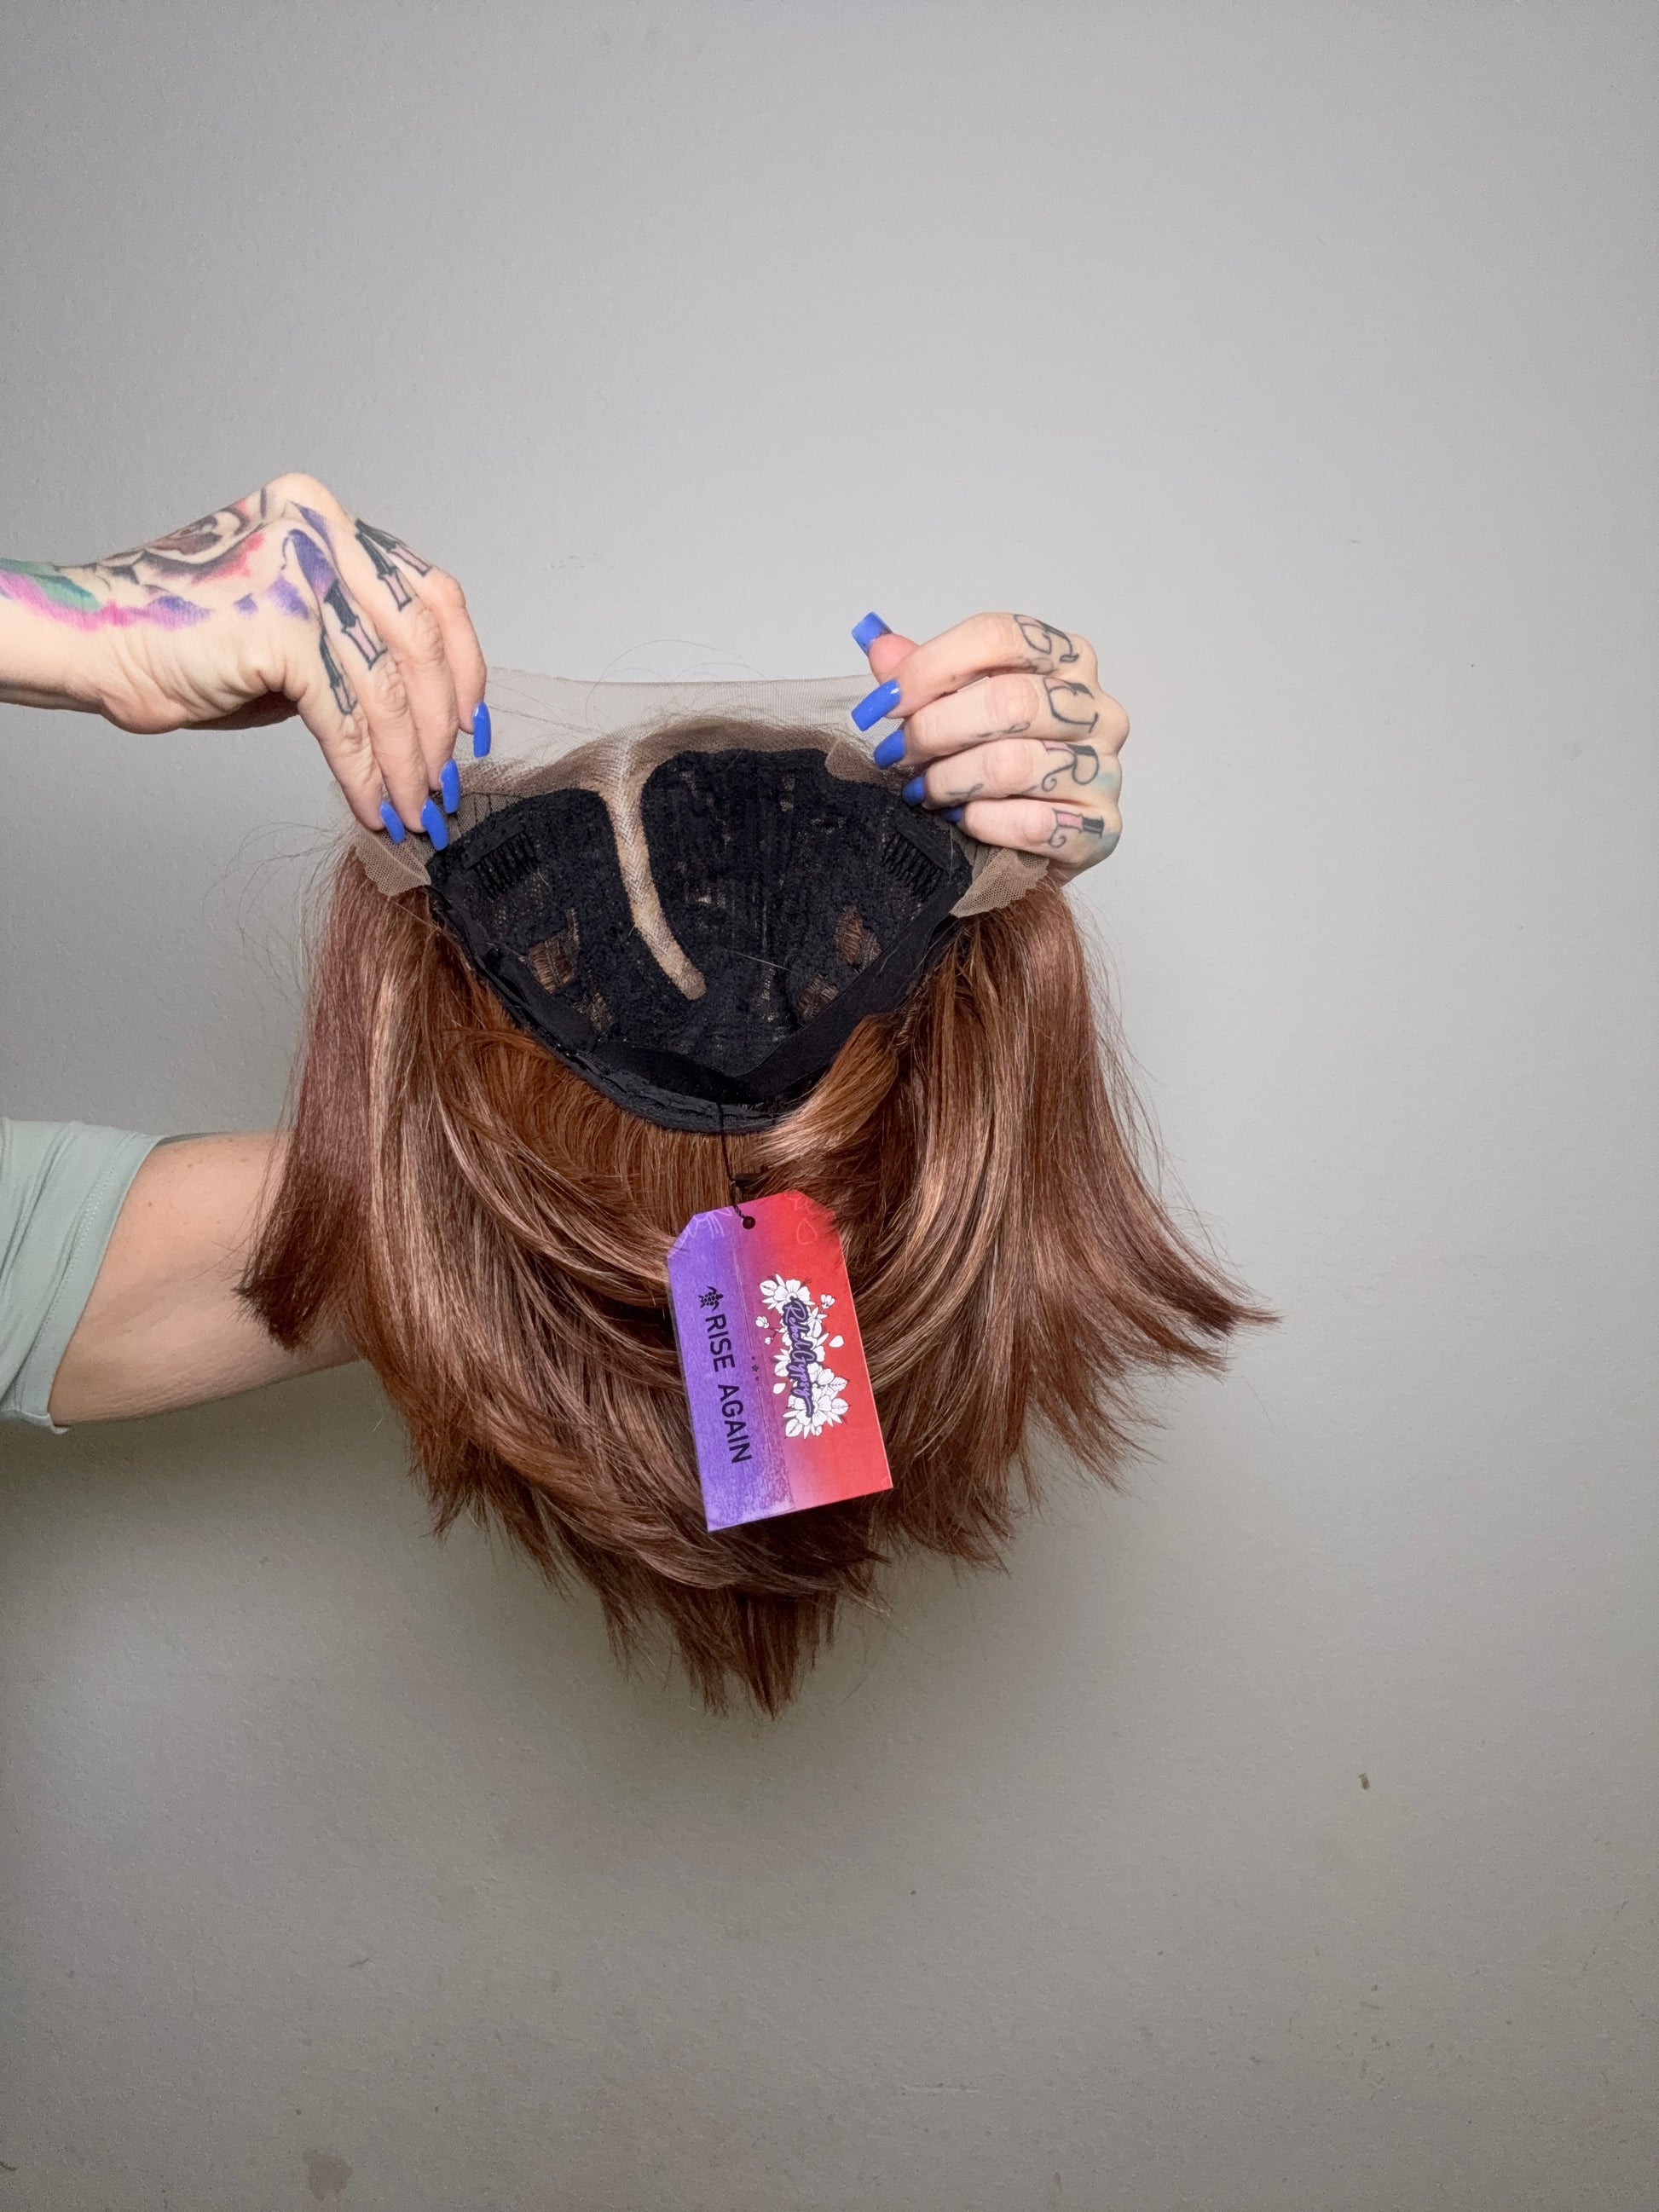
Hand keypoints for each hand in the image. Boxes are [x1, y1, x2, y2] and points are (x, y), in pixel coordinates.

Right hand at [0, 473, 486, 831]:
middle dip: (437, 725)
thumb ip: (355, 641)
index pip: (428, 592)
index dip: (463, 665)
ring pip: (385, 687)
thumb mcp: (294, 625)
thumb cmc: (193, 642)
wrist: (105, 645)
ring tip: (410, 807)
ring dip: (404, 762)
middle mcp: (320, 530)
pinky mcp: (281, 627)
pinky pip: (343, 717)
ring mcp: (301, 572)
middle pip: (418, 641)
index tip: (469, 724)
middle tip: (441, 782)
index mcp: (327, 517)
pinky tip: (372, 804)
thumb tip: (428, 711)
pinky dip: (363, 770)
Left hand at [853, 612, 1127, 874]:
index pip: (1001, 636)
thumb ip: (924, 676)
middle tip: (898, 753)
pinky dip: (983, 822)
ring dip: (951, 780)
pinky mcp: (1101, 829)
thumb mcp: (956, 707)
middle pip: (1011, 700)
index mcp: (1067, 659)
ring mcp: (1105, 770)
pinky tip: (961, 820)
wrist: (1024, 844)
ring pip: (1015, 765)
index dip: (933, 665)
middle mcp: (1097, 709)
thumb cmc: (995, 765)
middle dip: (936, 729)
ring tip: (923, 791)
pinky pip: (1034, 823)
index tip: (888, 700)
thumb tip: (880, 646)